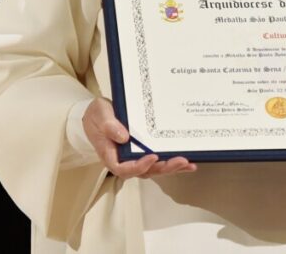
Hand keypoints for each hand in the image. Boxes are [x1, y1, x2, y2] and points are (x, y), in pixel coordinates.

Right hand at [82, 97, 196, 177]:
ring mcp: (135, 157)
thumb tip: (124, 137)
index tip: (152, 157)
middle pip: (144, 171)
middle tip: (180, 161)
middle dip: (163, 168)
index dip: (138, 166)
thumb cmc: (97, 115)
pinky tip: (187, 162)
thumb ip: (109, 125)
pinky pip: (158, 160)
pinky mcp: (144, 152)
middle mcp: (124, 159)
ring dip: (171, 168)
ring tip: (188, 164)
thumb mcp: (99, 114)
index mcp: (110, 154)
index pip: (123, 168)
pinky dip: (172, 162)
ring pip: (153, 168)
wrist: (99, 114)